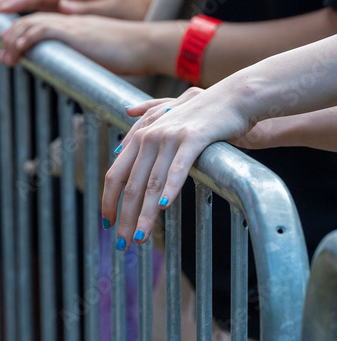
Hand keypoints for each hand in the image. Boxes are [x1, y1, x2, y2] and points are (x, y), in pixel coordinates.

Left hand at [0, 12, 169, 75]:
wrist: (146, 44)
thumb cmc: (129, 54)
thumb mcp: (100, 56)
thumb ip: (83, 59)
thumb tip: (74, 74)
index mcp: (74, 26)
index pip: (40, 24)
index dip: (21, 35)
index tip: (11, 51)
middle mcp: (70, 21)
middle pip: (31, 20)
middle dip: (10, 37)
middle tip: (2, 56)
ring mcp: (72, 25)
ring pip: (32, 23)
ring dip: (14, 40)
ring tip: (6, 57)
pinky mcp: (76, 33)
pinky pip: (44, 29)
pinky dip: (27, 37)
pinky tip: (19, 49)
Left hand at [102, 86, 252, 250]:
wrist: (233, 98)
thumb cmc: (200, 114)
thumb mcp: (166, 121)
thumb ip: (141, 129)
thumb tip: (119, 142)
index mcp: (140, 137)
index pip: (115, 174)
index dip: (109, 200)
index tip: (107, 222)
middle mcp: (149, 136)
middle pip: (131, 184)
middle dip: (125, 216)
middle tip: (122, 243)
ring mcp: (170, 137)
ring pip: (151, 183)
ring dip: (144, 214)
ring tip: (139, 237)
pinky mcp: (193, 138)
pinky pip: (177, 169)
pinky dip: (169, 189)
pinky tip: (162, 208)